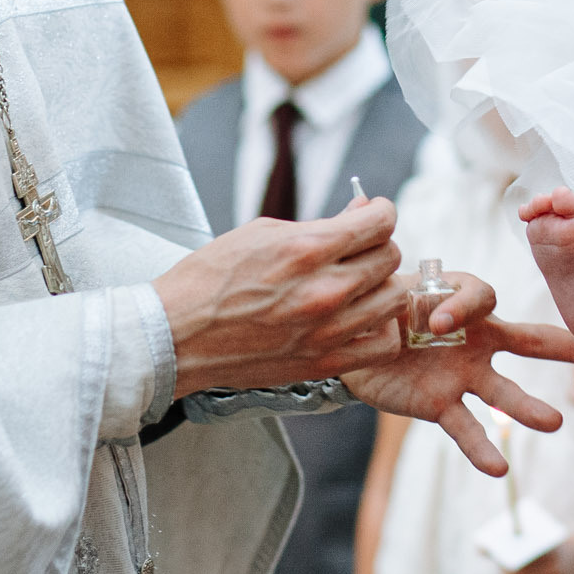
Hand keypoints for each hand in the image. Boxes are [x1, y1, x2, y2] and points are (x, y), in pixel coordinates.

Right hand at [154, 200, 405, 394]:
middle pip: (391, 257)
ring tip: (360, 284)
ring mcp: (327, 331)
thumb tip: (360, 211)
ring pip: (395, 298)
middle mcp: (323, 290)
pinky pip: (384, 344)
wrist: (177, 335)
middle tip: (358, 249)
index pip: (380, 222)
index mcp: (306, 249)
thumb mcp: (262, 233)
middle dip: (379, 246)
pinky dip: (380, 329)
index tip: (372, 215)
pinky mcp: (324, 363)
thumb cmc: (211, 279)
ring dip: (383, 285)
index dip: (380, 212)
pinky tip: (360, 319)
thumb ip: (320, 224)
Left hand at [344, 271, 573, 476]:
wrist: (349, 346)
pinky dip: (482, 449)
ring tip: (555, 423)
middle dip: (570, 349)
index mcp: (462, 299)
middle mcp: (475, 338)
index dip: (464, 307)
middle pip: (531, 342)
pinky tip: (499, 469)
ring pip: (506, 393)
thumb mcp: (381, 281)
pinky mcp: (443, 405)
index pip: (482, 296)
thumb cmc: (375, 304)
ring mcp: (464, 374)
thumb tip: (370, 208)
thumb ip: (388, 264)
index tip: (435, 322)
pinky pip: (468, 429)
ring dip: (529, 409)